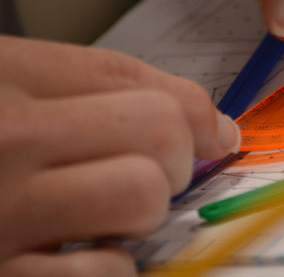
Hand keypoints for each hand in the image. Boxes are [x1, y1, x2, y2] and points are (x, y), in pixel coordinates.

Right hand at [0, 36, 240, 275]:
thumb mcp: (5, 91)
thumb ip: (91, 95)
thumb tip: (216, 128)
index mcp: (5, 75)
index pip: (133, 77)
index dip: (193, 109)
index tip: (215, 133)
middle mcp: (8, 136)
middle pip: (160, 130)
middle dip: (173, 159)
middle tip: (149, 174)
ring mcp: (5, 209)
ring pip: (145, 194)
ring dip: (142, 212)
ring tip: (107, 215)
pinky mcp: (3, 274)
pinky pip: (107, 270)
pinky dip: (110, 267)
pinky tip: (79, 254)